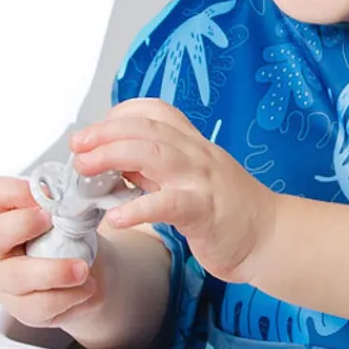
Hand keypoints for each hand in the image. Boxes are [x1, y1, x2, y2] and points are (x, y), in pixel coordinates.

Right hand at [0, 176, 105, 327]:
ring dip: (55, 271)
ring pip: (17, 277)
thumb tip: (73, 196)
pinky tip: (88, 287)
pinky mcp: (22, 307)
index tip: (45, 196)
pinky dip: (70, 296)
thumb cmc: (70, 236)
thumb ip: (66, 203)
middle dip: (21, 226)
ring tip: (83, 268)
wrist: (89, 272)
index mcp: (2, 215)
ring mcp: (4, 280)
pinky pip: (41, 305)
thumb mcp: (69, 214)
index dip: (14, 192)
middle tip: (53, 221)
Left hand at [70, 98, 276, 282]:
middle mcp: (197, 154)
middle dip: (105, 133)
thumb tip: (116, 163)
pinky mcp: (204, 211)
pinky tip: (116, 219)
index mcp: (193, 145)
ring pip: (154, 153)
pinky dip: (138, 209)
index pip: (155, 112)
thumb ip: (157, 170)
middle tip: (77, 146)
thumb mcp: (192, 180)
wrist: (271, 237)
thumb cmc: (230, 212)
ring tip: (85, 169)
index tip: (94, 133)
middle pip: (146, 128)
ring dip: (113, 156)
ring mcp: (202, 180)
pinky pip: (167, 204)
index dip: (119, 115)